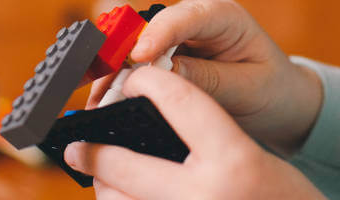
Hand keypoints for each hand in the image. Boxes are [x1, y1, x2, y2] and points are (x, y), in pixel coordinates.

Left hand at [67, 67, 324, 198]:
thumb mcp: (259, 163)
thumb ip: (211, 143)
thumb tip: (149, 129)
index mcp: (234, 164)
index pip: (181, 103)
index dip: (151, 83)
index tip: (135, 81)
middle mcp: (201, 197)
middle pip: (122, 162)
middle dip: (93, 151)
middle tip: (79, 147)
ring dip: (104, 188)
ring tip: (106, 180)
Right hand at [86, 0, 322, 156]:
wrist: (277, 100)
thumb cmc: (269, 89)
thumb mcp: (247, 88)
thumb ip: (208, 80)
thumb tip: (163, 75)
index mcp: (223, 17)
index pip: (187, 17)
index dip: (158, 34)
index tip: (139, 56)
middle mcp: (194, 22)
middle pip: (148, 30)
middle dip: (122, 56)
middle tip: (104, 86)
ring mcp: (176, 40)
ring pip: (133, 49)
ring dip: (113, 74)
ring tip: (98, 101)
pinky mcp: (164, 59)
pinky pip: (134, 67)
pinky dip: (118, 85)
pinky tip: (104, 102)